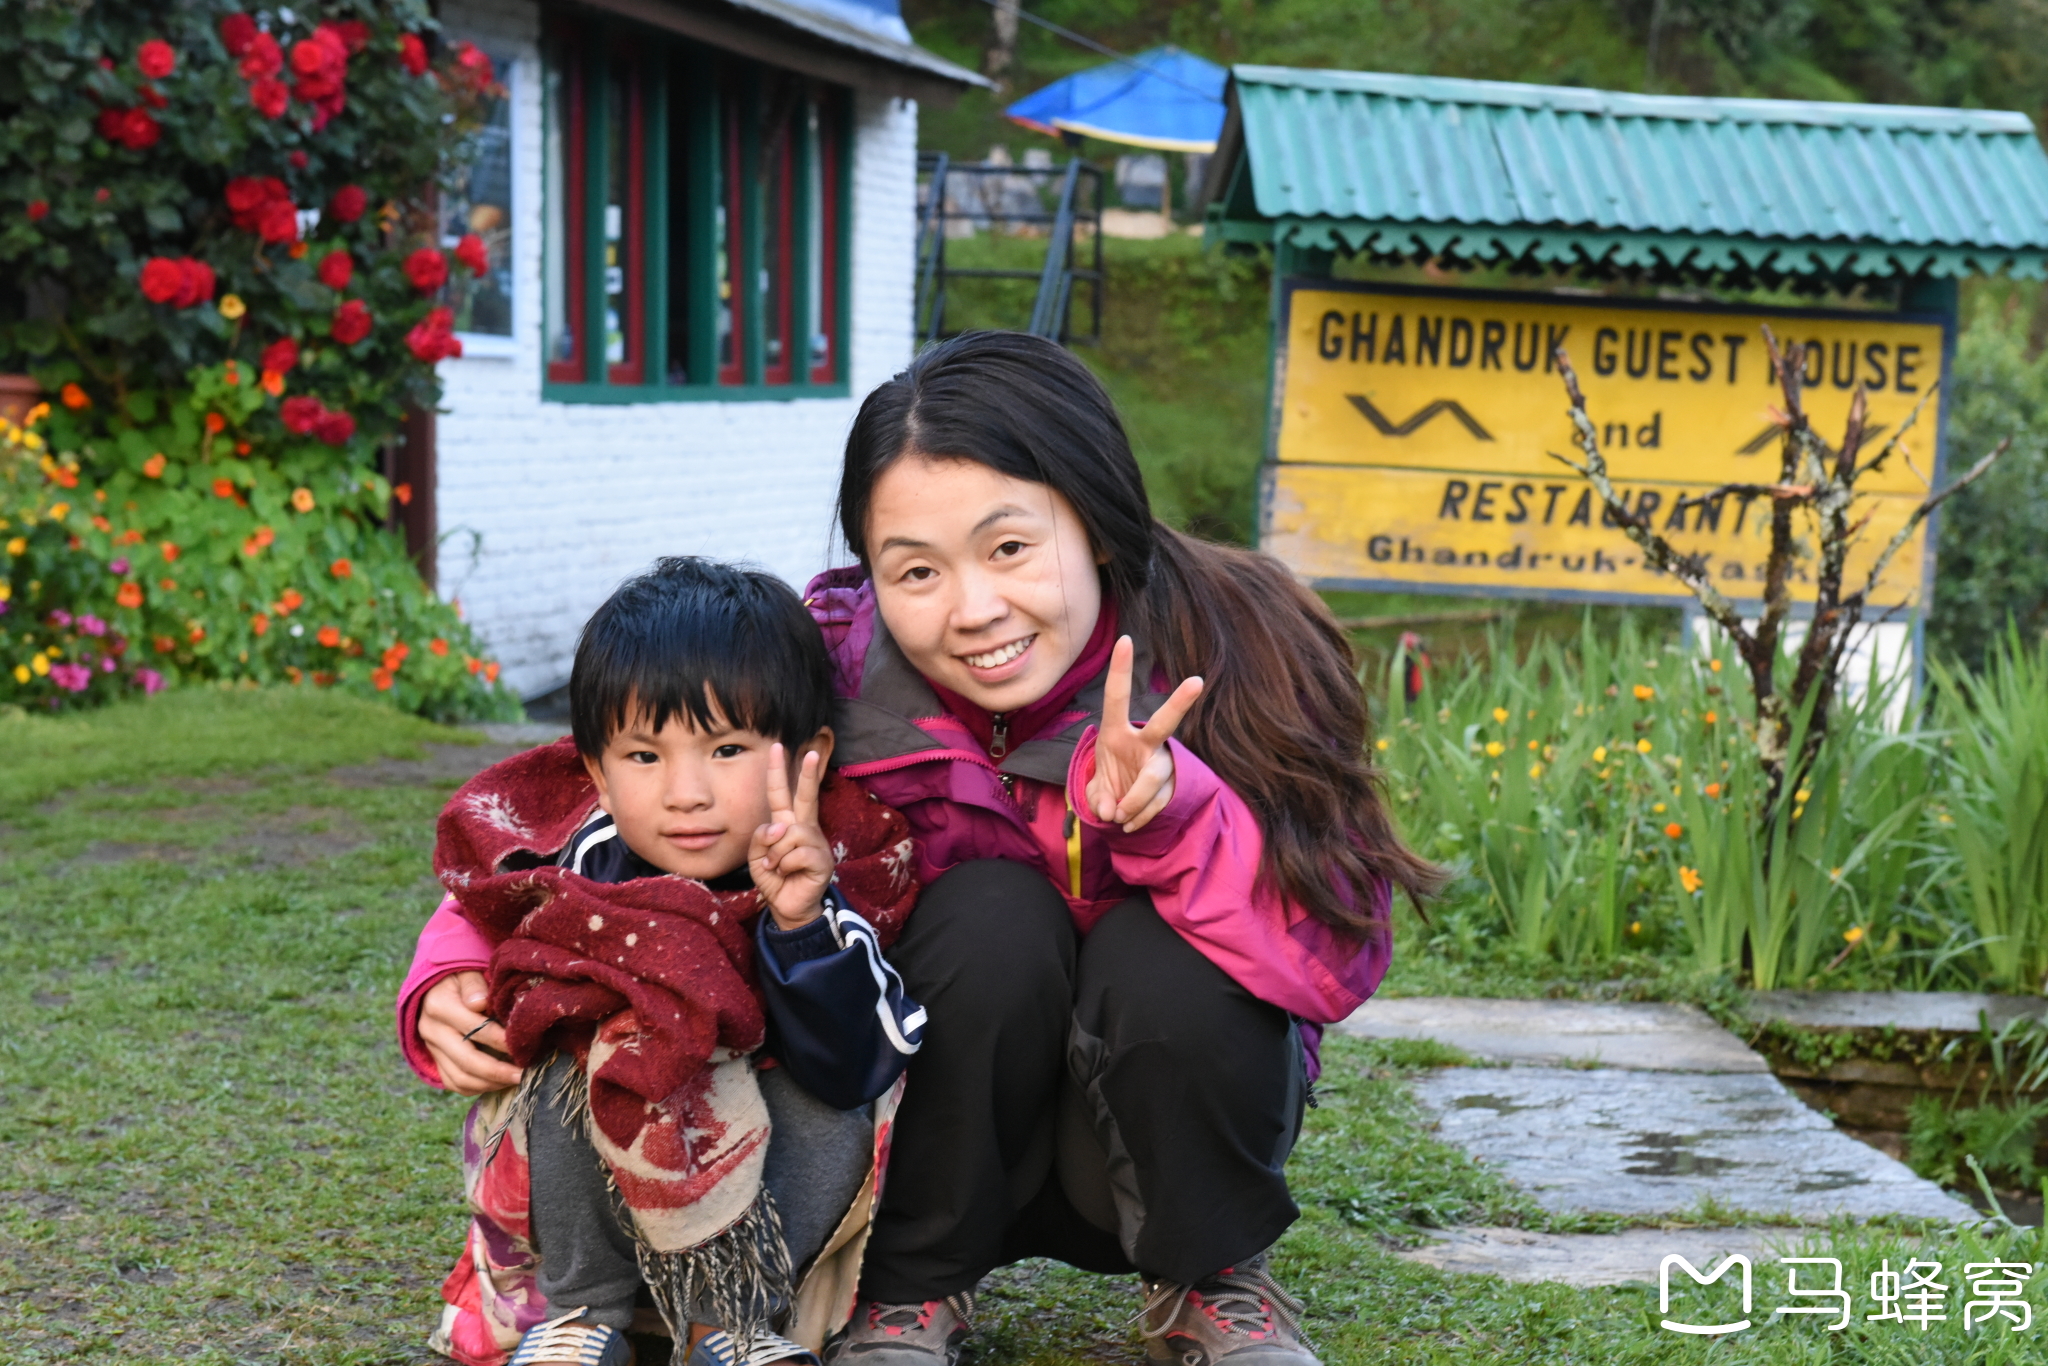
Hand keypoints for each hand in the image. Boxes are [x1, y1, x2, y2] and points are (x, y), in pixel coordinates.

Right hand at [419, 970, 522, 1095]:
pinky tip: (500, 1083)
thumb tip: (480, 1002)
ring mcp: (431, 1048)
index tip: (526, 1048)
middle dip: (498, 1071)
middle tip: (524, 1075)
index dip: (502, 1041)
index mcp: (440, 1006)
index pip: (476, 1029)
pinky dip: (477, 1087)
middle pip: (467, 1061)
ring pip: (460, 1078)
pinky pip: (454, 1083)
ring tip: (516, 1080)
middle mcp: (432, 1030)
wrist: (435, 987)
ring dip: (490, 1083)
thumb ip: (474, 985)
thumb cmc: (461, 978)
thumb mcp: (466, 972)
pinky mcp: (435, 1060)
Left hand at [751, 744, 833, 931]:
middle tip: (810, 752)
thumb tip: (780, 827)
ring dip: (775, 853)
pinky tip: (787, 874)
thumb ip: (760, 838)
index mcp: (788, 824)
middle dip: (808, 774)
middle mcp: (804, 828)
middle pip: (805, 796)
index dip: (778, 771)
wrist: (788, 908)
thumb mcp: (757, 857)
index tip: (777, 747)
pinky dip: (784, 865)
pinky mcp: (822, 859)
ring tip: (776, 868)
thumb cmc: (775, 880)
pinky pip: (796, 852)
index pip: (782, 793)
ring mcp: (816, 843)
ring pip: (790, 833)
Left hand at [1083, 636, 1202, 832]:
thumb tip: (1112, 811)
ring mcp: (1160, 763)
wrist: (1122, 806)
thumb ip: (1098, 797)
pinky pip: (1157, 803)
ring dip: (1134, 801)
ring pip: (1155, 777)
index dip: (1120, 669)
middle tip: (1197, 681)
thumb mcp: (1094, 786)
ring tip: (1118, 818)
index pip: (1116, 697)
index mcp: (1116, 731)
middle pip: (1163, 724)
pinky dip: (1139, 817)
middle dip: (1179, 703)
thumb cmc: (1107, 781)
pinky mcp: (1170, 787)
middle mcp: (1143, 742)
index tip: (1125, 639)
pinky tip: (1128, 824)